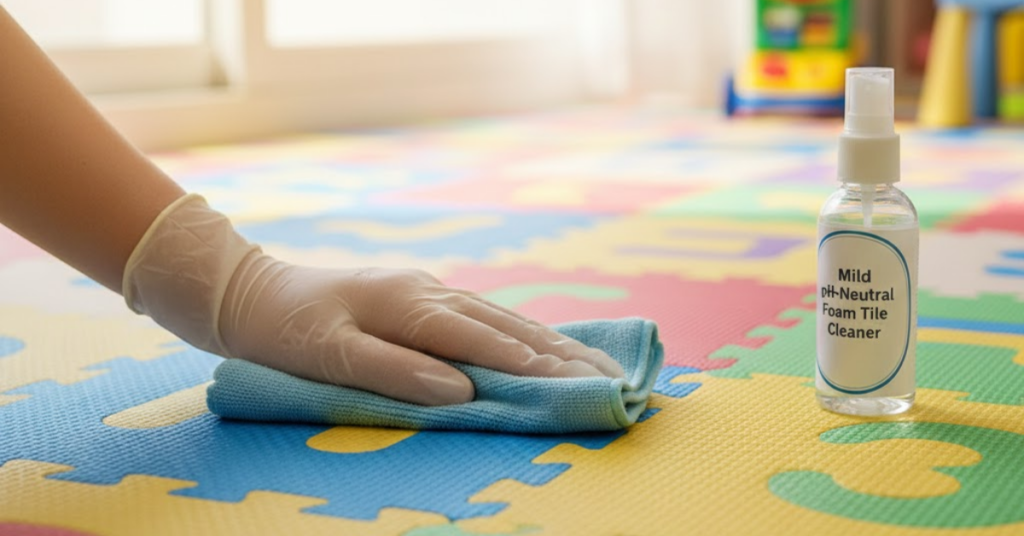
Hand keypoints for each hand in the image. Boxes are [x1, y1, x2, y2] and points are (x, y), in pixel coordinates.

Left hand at [124, 195, 623, 405]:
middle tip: (609, 376)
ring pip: (500, 318)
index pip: (480, 340)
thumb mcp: (329, 354)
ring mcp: (428, 291)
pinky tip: (540, 343)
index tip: (576, 383)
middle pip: (504, 325)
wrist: (252, 291)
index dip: (529, 364)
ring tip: (593, 362)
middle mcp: (428, 291)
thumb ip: (395, 370)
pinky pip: (484, 317)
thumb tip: (462, 391)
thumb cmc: (286, 329)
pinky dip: (521, 333)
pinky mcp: (423, 298)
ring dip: (549, 341)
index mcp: (408, 303)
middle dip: (559, 353)